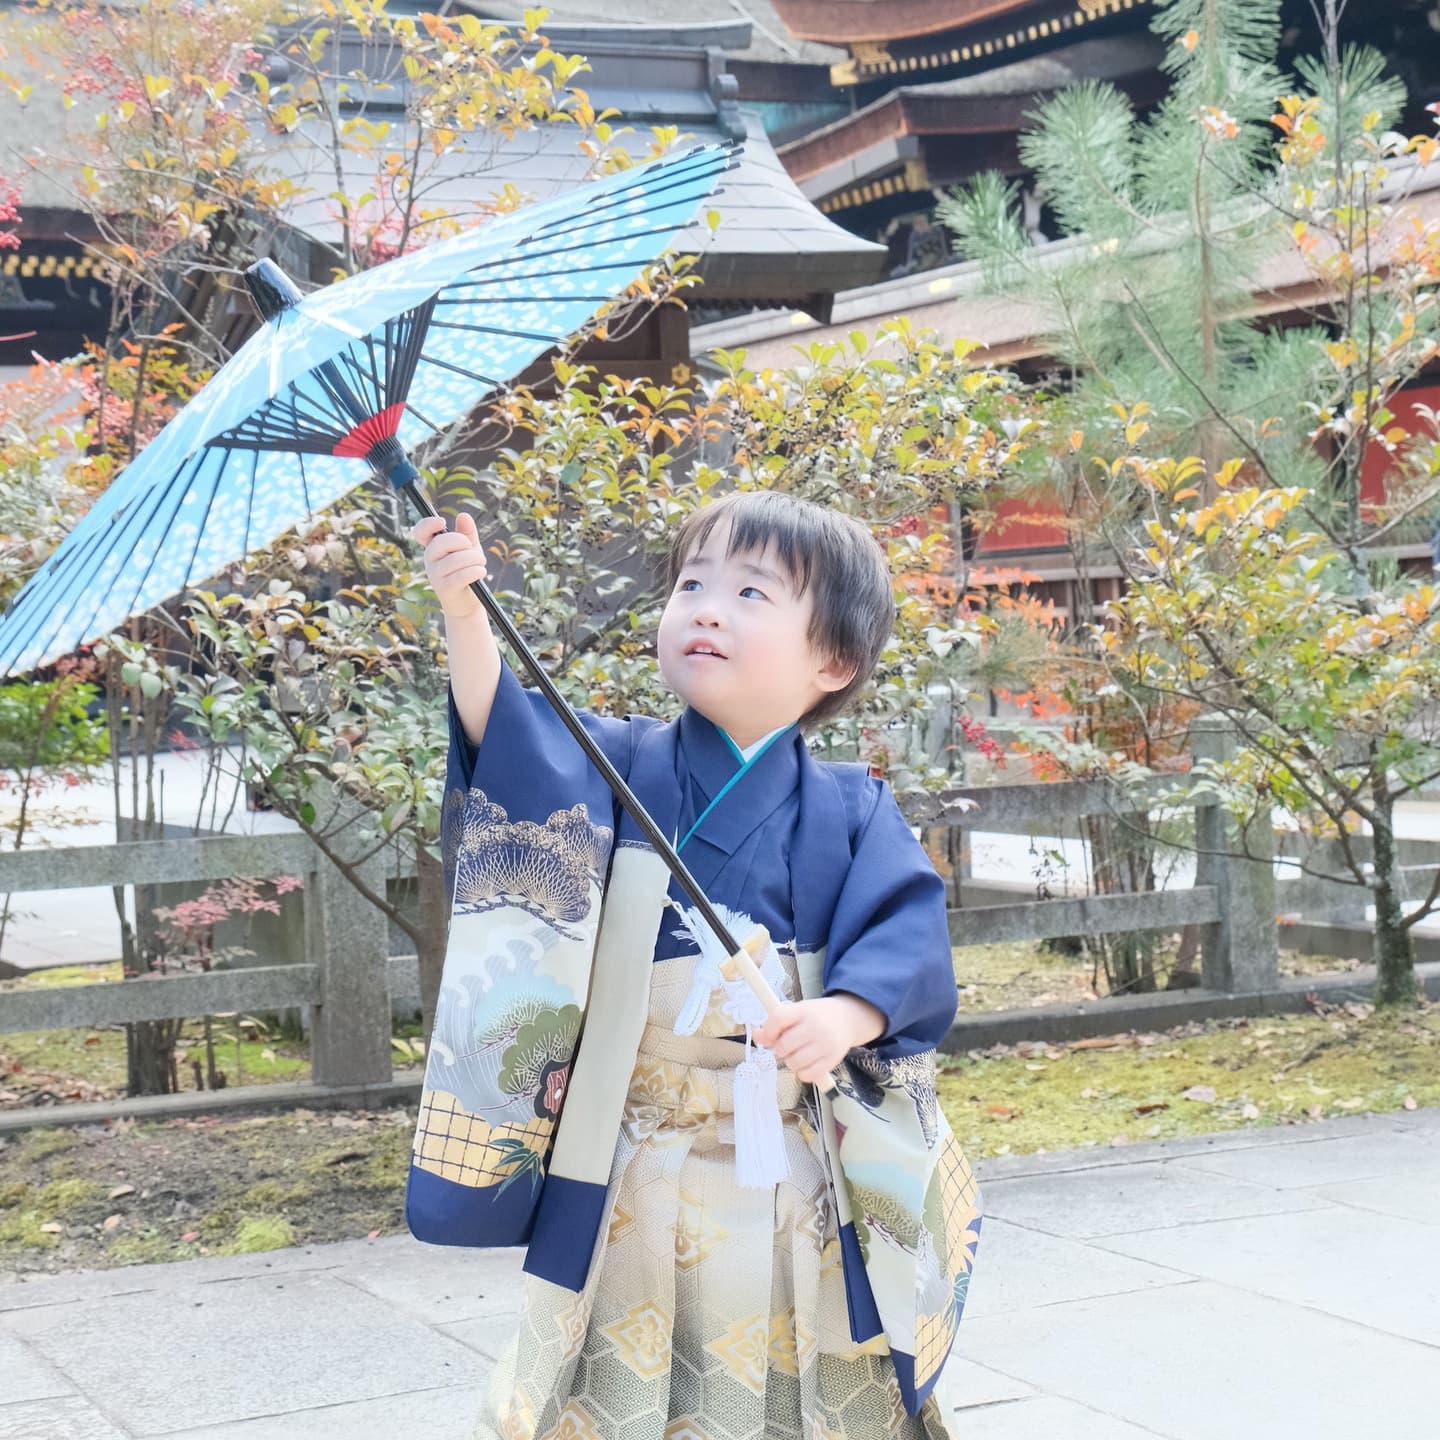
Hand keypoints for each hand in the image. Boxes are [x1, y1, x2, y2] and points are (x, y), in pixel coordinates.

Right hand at [413, 512, 487, 619]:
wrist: (467, 604)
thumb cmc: (467, 573)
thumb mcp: (469, 550)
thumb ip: (467, 534)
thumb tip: (463, 515)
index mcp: (433, 548)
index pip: (421, 532)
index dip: (427, 524)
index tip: (443, 521)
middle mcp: (430, 560)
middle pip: (441, 542)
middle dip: (463, 542)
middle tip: (474, 550)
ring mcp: (435, 575)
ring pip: (456, 559)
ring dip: (475, 559)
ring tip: (481, 565)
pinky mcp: (445, 589)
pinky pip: (462, 575)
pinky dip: (476, 571)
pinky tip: (480, 572)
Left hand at [753, 994, 884, 1086]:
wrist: (848, 1019)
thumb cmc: (817, 1016)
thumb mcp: (798, 1012)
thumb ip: (776, 1023)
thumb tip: (757, 1036)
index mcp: (805, 1010)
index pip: (778, 1019)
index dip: (768, 1030)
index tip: (769, 1035)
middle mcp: (816, 1026)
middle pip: (784, 1045)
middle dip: (780, 1048)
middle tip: (787, 1045)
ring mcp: (826, 1044)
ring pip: (794, 1062)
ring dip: (790, 1061)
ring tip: (797, 1053)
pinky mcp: (833, 1060)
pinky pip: (807, 1075)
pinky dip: (802, 1072)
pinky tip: (806, 1063)